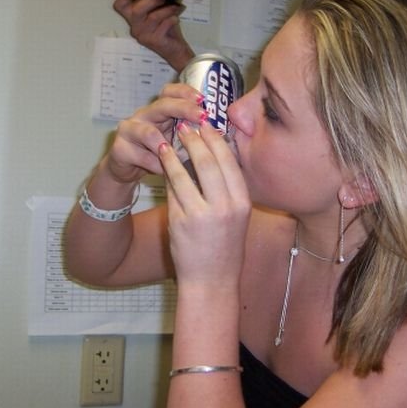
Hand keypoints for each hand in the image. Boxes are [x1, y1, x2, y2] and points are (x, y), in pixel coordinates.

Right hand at [102, 83, 205, 184]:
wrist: (127, 171)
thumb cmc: (156, 154)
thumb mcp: (175, 141)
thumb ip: (190, 134)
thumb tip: (218, 134)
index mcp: (160, 111)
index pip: (170, 92)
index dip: (186, 92)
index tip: (203, 99)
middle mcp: (144, 115)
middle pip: (162, 105)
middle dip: (184, 109)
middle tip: (201, 117)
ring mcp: (129, 130)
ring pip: (148, 131)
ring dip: (166, 144)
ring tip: (179, 153)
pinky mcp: (120, 148)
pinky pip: (141, 155)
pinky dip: (155, 164)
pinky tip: (165, 170)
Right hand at [113, 0, 194, 70]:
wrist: (176, 51)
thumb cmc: (167, 31)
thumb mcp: (157, 14)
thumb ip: (153, 4)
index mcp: (133, 20)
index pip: (120, 6)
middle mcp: (135, 28)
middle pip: (136, 10)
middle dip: (151, 1)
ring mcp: (144, 36)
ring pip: (153, 16)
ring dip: (166, 9)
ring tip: (175, 8)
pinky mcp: (155, 41)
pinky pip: (164, 24)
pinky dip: (172, 18)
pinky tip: (176, 19)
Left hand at [158, 120, 250, 286]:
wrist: (212, 281)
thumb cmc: (225, 248)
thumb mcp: (237, 217)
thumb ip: (228, 189)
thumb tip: (214, 156)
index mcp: (243, 203)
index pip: (229, 162)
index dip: (217, 140)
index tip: (208, 126)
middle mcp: (225, 207)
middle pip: (209, 163)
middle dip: (196, 140)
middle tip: (187, 126)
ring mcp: (202, 215)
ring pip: (186, 174)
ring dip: (176, 153)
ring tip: (168, 139)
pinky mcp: (181, 222)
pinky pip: (173, 191)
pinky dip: (168, 174)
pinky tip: (163, 163)